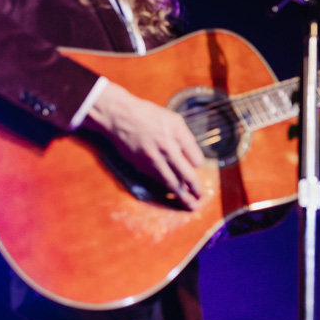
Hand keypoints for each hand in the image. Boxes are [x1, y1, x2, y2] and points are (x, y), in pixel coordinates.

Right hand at [83, 82, 204, 208]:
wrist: (119, 117)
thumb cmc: (148, 115)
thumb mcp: (174, 120)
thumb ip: (186, 139)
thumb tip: (194, 159)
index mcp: (176, 137)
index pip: (196, 160)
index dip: (198, 164)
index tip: (197, 165)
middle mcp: (165, 151)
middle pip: (186, 176)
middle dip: (195, 190)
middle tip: (200, 199)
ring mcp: (152, 161)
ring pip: (170, 183)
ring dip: (181, 195)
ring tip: (189, 204)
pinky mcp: (140, 166)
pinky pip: (157, 180)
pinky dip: (166, 187)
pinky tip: (172, 191)